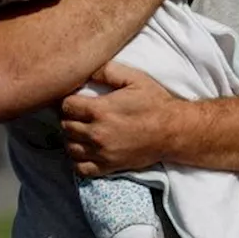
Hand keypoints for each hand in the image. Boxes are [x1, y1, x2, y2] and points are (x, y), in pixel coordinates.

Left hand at [60, 62, 179, 176]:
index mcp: (100, 110)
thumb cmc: (155, 103)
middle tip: (79, 114)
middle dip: (69, 118)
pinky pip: (80, 168)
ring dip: (72, 138)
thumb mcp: (134, 78)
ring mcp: (101, 152)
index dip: (68, 100)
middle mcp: (96, 133)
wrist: (173, 131)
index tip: (77, 100)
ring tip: (82, 131)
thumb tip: (86, 69)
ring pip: (70, 147)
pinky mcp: (108, 167)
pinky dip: (78, 160)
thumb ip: (108, 71)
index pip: (65, 105)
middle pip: (65, 126)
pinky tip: (85, 150)